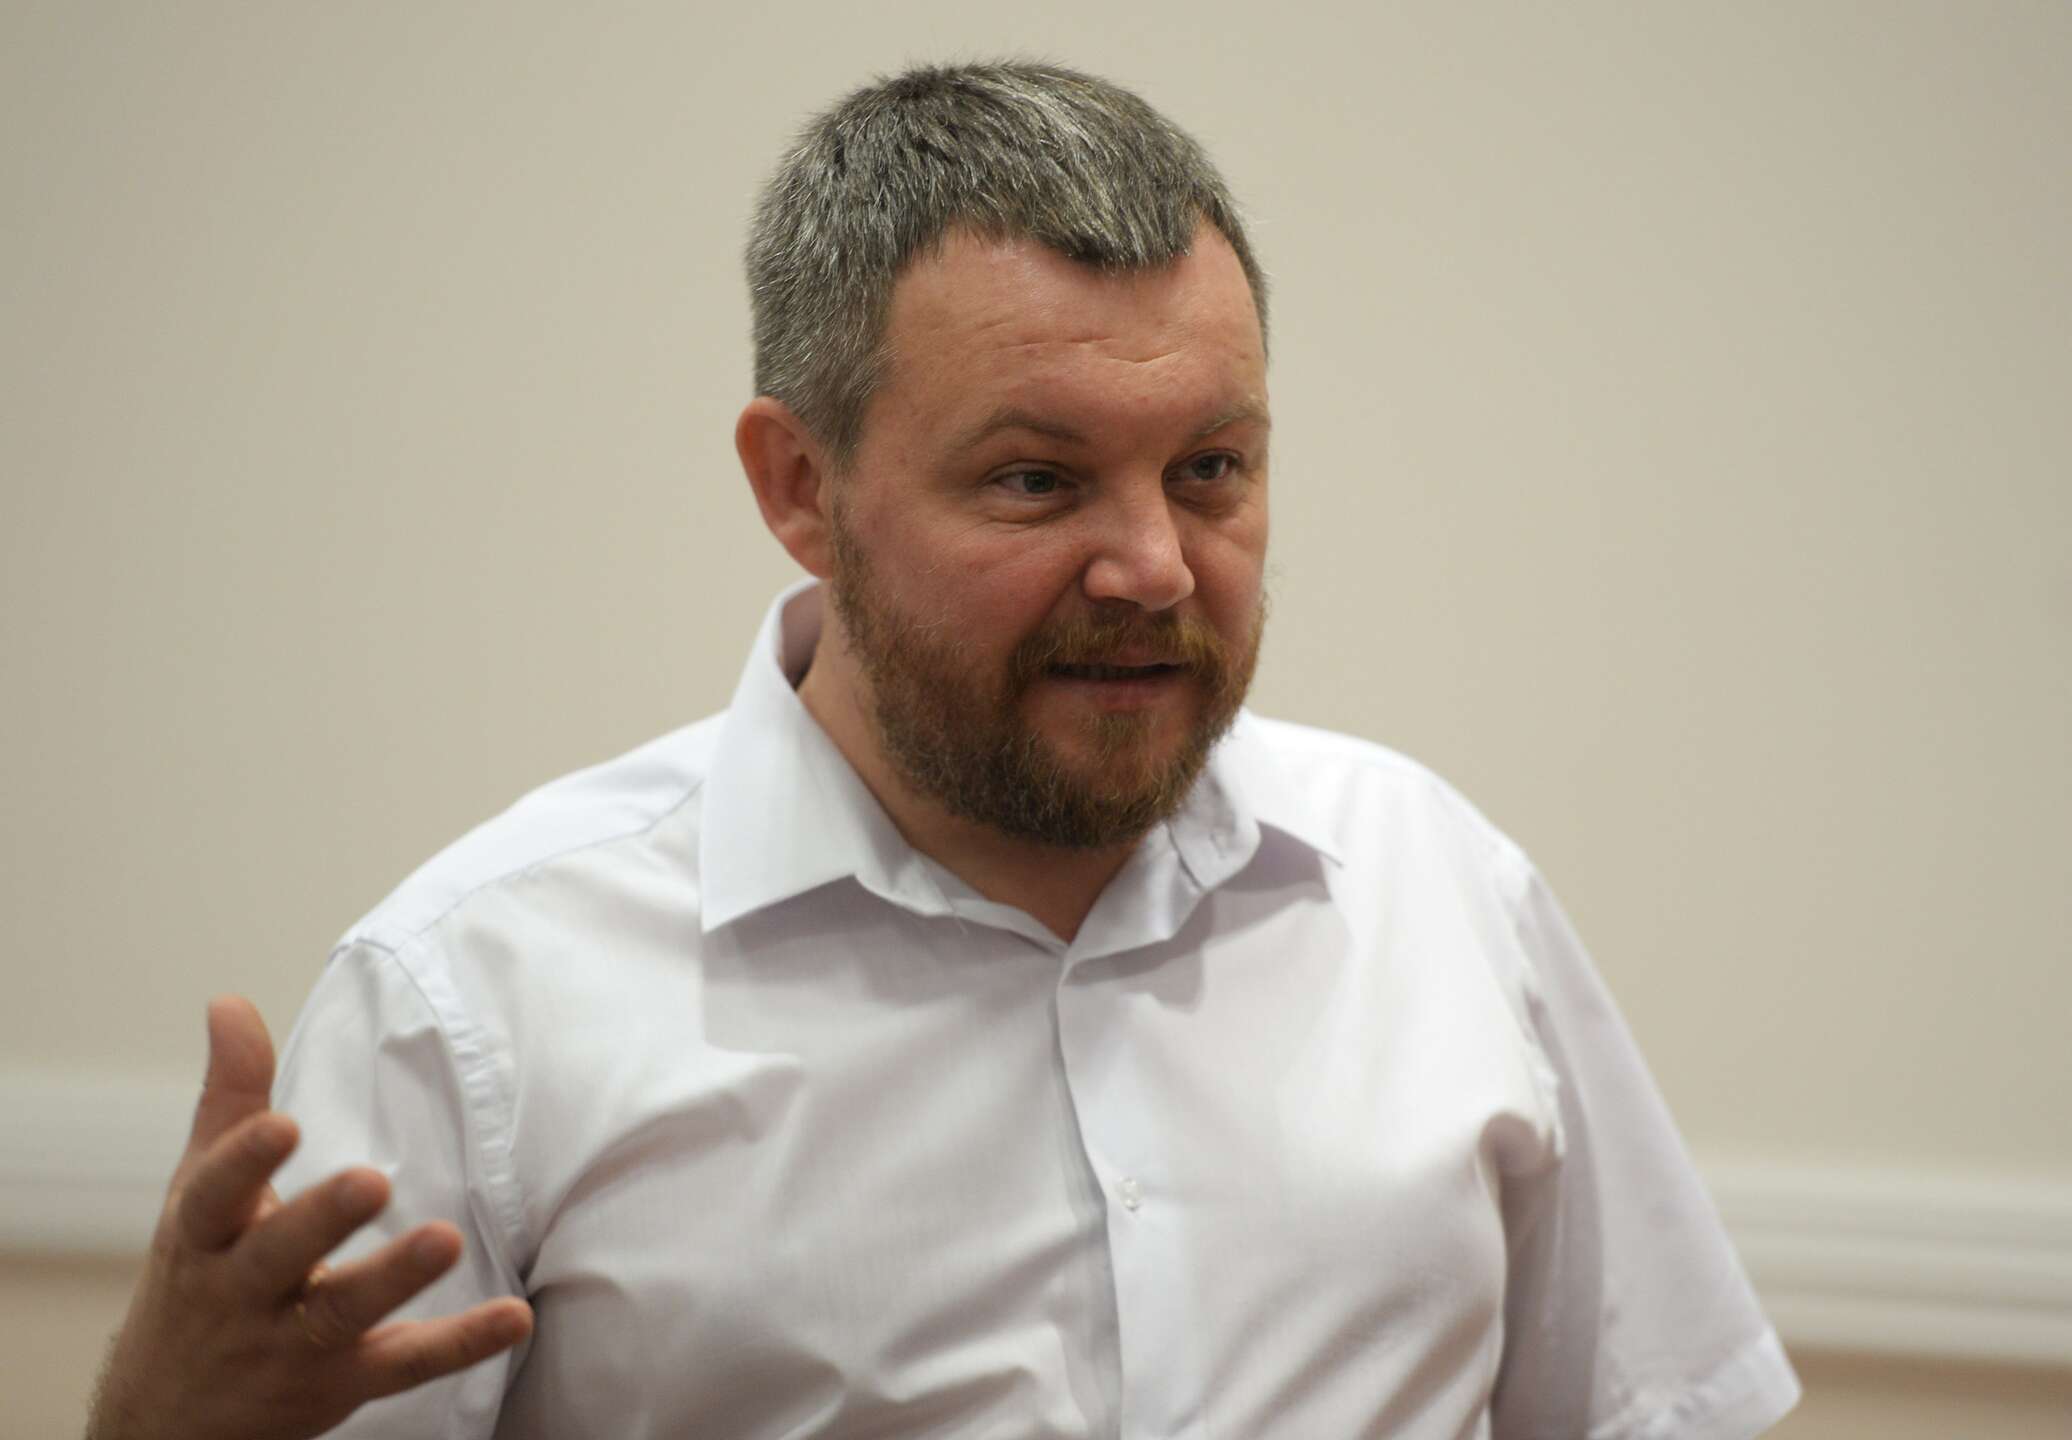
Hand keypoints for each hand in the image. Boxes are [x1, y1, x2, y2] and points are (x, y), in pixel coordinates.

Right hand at [87, 997, 532, 1439]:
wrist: (168, 1416)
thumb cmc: (202, 1272)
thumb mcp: (199, 1192)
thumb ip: (230, 1098)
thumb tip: (230, 1000)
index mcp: (206, 1234)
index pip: (214, 1196)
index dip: (244, 1162)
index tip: (281, 1124)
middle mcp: (242, 1292)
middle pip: (276, 1257)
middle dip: (320, 1220)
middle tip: (373, 1179)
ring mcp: (291, 1343)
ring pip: (341, 1313)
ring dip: (393, 1278)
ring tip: (446, 1239)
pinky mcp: (343, 1382)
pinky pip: (405, 1366)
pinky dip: (460, 1344)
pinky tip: (515, 1317)